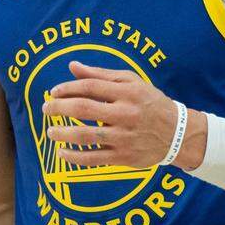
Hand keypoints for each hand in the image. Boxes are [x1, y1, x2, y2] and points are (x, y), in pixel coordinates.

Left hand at [42, 61, 206, 169]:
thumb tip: (72, 66)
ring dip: (63, 133)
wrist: (178, 134)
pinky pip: (94, 158)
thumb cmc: (150, 103)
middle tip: (46, 109)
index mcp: (127, 92)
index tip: (52, 92)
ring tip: (50, 131)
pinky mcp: (124, 157)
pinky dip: (74, 157)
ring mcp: (124, 137)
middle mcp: (125, 114)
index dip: (67, 88)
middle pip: (84, 109)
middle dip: (59, 108)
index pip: (90, 86)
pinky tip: (61, 154)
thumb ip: (100, 74)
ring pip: (85, 135)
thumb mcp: (131, 82)